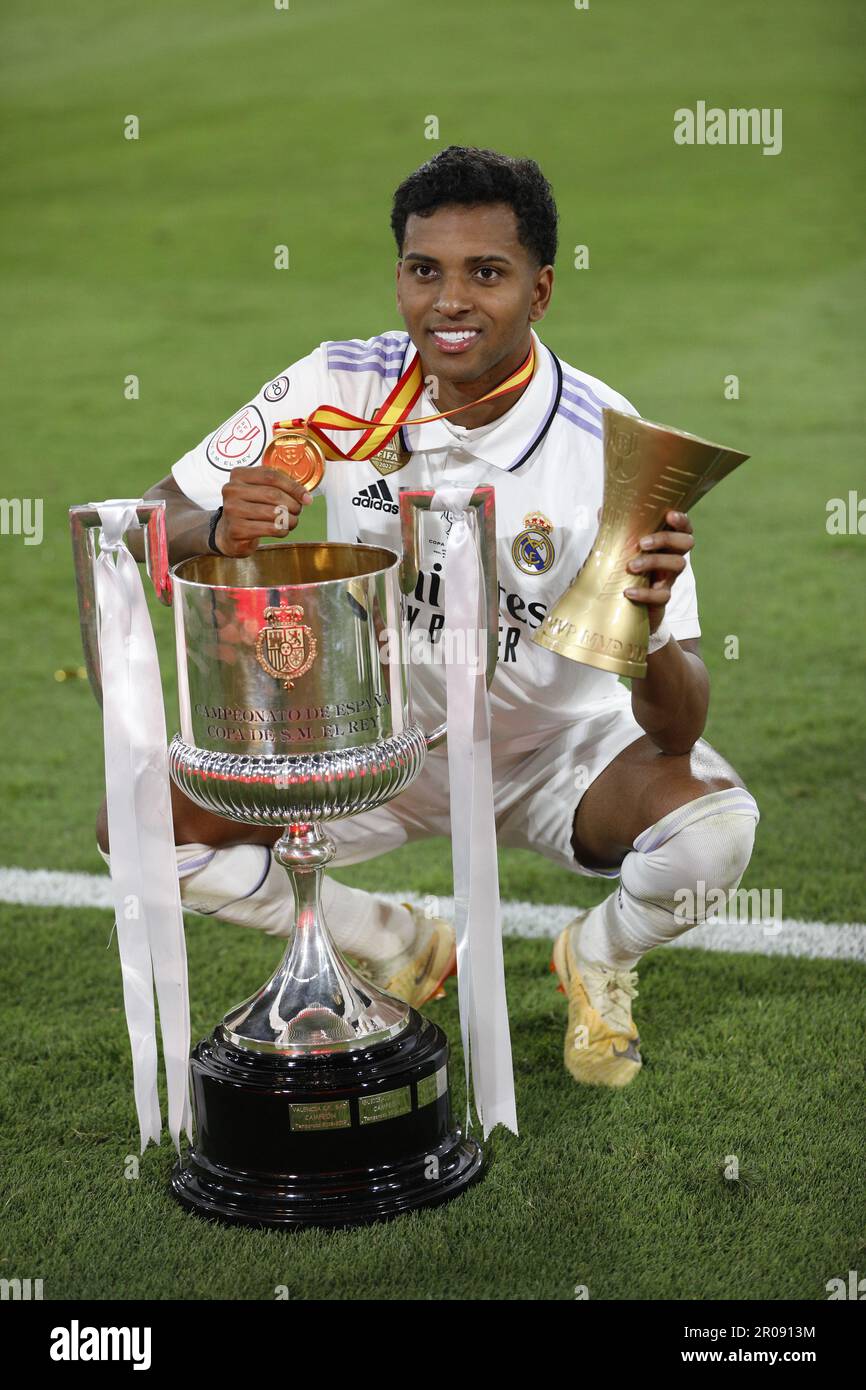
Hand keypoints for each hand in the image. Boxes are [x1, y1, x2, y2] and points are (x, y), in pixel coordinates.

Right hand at [216, 465, 313, 557]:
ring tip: (291, 521)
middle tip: (298, 511)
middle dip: (292, 504)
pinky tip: (282, 530)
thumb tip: (306, 496)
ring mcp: (232, 510)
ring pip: (273, 513)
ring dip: (290, 519)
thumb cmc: (249, 509)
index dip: (293, 486)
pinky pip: (269, 528)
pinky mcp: (236, 529)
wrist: (229, 533)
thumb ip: (279, 487)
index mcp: (239, 475)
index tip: (306, 497)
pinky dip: (282, 530)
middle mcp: (232, 490)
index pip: (271, 476)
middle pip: (273, 494)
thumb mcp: (259, 491)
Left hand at [623, 509, 693, 633]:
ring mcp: (670, 577)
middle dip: (666, 539)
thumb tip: (603, 510)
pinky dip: (646, 593)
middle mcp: (672, 557)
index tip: (669, 515)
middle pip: (686, 543)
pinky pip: (663, 596)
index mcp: (666, 542)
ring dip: (654, 562)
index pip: (683, 527)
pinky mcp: (662, 598)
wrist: (627, 605)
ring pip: (678, 565)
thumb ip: (616, 530)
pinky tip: (628, 592)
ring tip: (631, 566)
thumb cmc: (628, 569)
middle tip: (642, 543)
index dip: (681, 520)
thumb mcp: (622, 548)